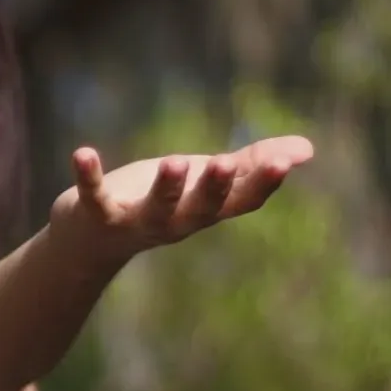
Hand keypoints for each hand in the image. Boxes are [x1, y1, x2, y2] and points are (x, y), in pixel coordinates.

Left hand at [50, 136, 313, 259]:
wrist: (91, 240)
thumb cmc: (157, 203)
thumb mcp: (204, 182)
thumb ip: (249, 165)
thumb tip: (307, 150)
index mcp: (205, 211)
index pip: (241, 202)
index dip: (262, 184)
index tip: (283, 162)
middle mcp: (175, 222)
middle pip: (201, 210)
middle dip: (214, 188)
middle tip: (226, 163)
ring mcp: (135, 222)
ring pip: (155, 210)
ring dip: (165, 188)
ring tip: (174, 161)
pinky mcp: (95, 215)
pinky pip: (92, 198)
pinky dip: (87, 177)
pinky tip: (83, 152)